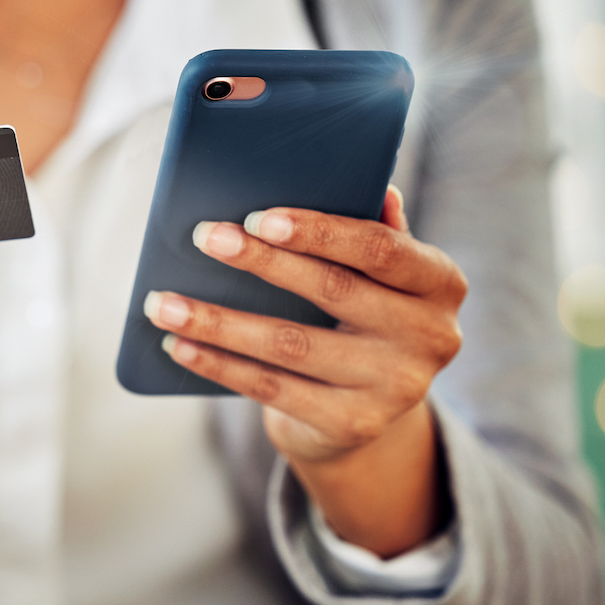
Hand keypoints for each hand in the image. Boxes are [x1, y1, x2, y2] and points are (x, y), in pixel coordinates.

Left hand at [142, 187, 466, 555]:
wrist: (367, 412)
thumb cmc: (363, 314)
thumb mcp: (380, 273)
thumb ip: (373, 227)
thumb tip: (364, 179)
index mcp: (441, 284)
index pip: (383, 249)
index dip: (321, 231)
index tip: (261, 216)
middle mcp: (431, 338)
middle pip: (332, 291)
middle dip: (260, 262)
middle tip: (204, 237)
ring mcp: (394, 389)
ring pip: (291, 345)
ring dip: (219, 321)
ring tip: (163, 301)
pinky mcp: (351, 425)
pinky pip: (271, 389)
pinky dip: (218, 364)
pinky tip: (178, 344)